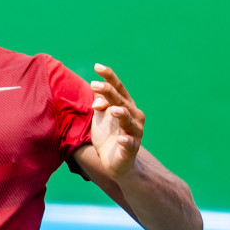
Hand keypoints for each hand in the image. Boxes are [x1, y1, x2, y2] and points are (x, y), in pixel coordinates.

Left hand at [89, 64, 144, 178]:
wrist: (116, 163)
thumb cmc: (108, 135)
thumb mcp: (101, 117)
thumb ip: (100, 104)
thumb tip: (97, 100)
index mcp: (125, 105)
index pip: (118, 88)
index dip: (109, 77)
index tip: (97, 67)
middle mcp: (133, 116)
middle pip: (121, 101)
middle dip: (109, 92)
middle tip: (95, 85)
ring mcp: (134, 133)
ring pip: (129, 121)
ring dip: (122, 114)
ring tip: (113, 110)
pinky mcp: (130, 149)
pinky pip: (130, 144)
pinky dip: (126, 141)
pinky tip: (121, 139)